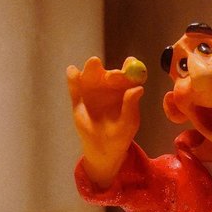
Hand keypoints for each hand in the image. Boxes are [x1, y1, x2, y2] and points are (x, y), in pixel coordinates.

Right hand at [67, 56, 146, 187]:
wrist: (101, 147)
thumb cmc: (120, 134)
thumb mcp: (128, 123)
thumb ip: (131, 106)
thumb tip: (139, 88)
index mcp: (125, 89)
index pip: (129, 74)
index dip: (130, 66)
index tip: (130, 63)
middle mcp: (109, 84)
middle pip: (109, 73)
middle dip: (111, 72)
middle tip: (111, 75)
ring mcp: (92, 88)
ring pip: (91, 74)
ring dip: (91, 68)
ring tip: (93, 64)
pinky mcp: (78, 95)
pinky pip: (75, 85)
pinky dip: (73, 78)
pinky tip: (73, 72)